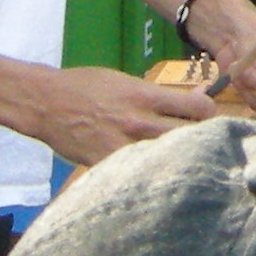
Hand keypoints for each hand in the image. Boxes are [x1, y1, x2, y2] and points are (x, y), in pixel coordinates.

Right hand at [19, 64, 218, 167]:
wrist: (45, 103)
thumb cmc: (87, 87)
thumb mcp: (125, 81)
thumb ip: (161, 94)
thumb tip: (199, 98)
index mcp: (145, 96)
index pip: (198, 108)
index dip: (209, 114)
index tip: (205, 117)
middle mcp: (139, 122)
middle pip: (191, 136)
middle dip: (201, 138)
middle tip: (200, 141)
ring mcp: (123, 146)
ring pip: (169, 158)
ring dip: (178, 158)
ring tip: (180, 159)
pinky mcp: (107, 165)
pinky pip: (140, 173)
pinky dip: (150, 174)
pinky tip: (152, 174)